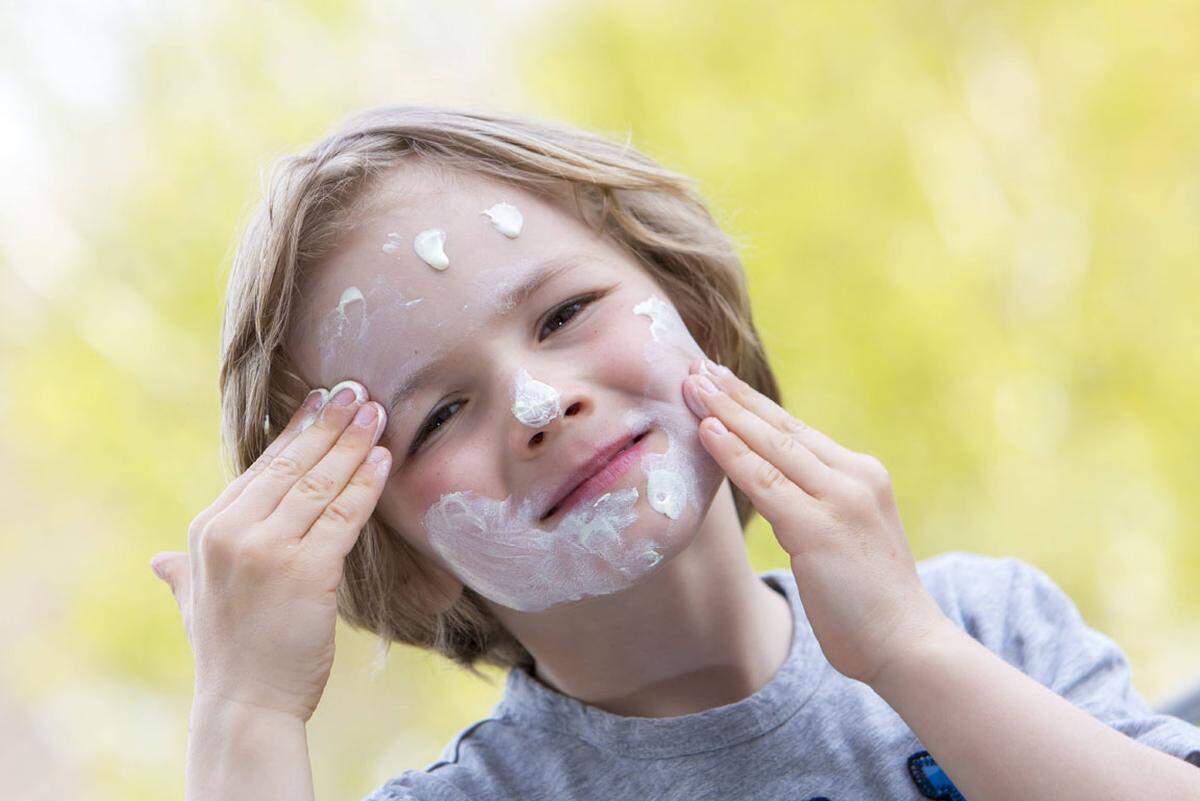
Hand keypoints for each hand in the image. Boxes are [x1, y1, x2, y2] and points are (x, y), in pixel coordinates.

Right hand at [149, 382, 390, 722]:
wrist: (245, 705)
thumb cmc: (229, 654)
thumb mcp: (195, 604)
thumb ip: (182, 574)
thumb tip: (159, 562)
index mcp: (207, 530)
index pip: (262, 467)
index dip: (297, 431)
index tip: (322, 399)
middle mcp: (232, 531)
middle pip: (293, 465)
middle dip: (330, 425)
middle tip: (359, 391)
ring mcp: (268, 549)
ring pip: (320, 483)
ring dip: (353, 444)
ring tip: (378, 414)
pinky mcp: (306, 569)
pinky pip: (343, 515)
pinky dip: (366, 485)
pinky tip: (383, 460)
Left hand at [681, 359, 949, 686]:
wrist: (908, 643)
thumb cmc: (870, 601)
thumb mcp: (848, 534)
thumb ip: (818, 503)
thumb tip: (770, 484)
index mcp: (864, 474)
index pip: (798, 430)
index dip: (755, 404)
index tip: (720, 380)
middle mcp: (855, 476)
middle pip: (782, 427)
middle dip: (734, 396)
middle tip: (696, 366)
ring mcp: (839, 500)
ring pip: (770, 446)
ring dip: (724, 412)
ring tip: (691, 384)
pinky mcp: (819, 528)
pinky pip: (763, 482)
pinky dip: (731, 453)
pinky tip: (705, 430)